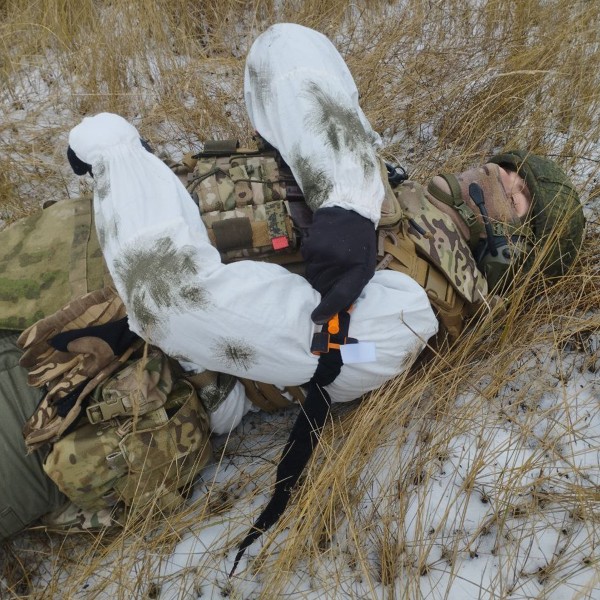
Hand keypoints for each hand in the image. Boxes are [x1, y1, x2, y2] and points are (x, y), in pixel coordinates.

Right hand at [301, 207, 375, 323]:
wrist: (350, 212)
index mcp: (357, 271)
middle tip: (333, 276)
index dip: (328, 309)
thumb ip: (352, 287)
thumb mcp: (365, 267)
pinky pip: (308, 263)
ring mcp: (323, 254)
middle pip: (321, 288)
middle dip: (324, 288)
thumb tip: (334, 307)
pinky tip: (324, 250)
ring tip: (331, 260)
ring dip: (319, 274)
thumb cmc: (361, 245)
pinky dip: (313, 261)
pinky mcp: (311, 246)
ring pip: (312, 276)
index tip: (317, 318)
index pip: (340, 296)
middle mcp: (339, 263)